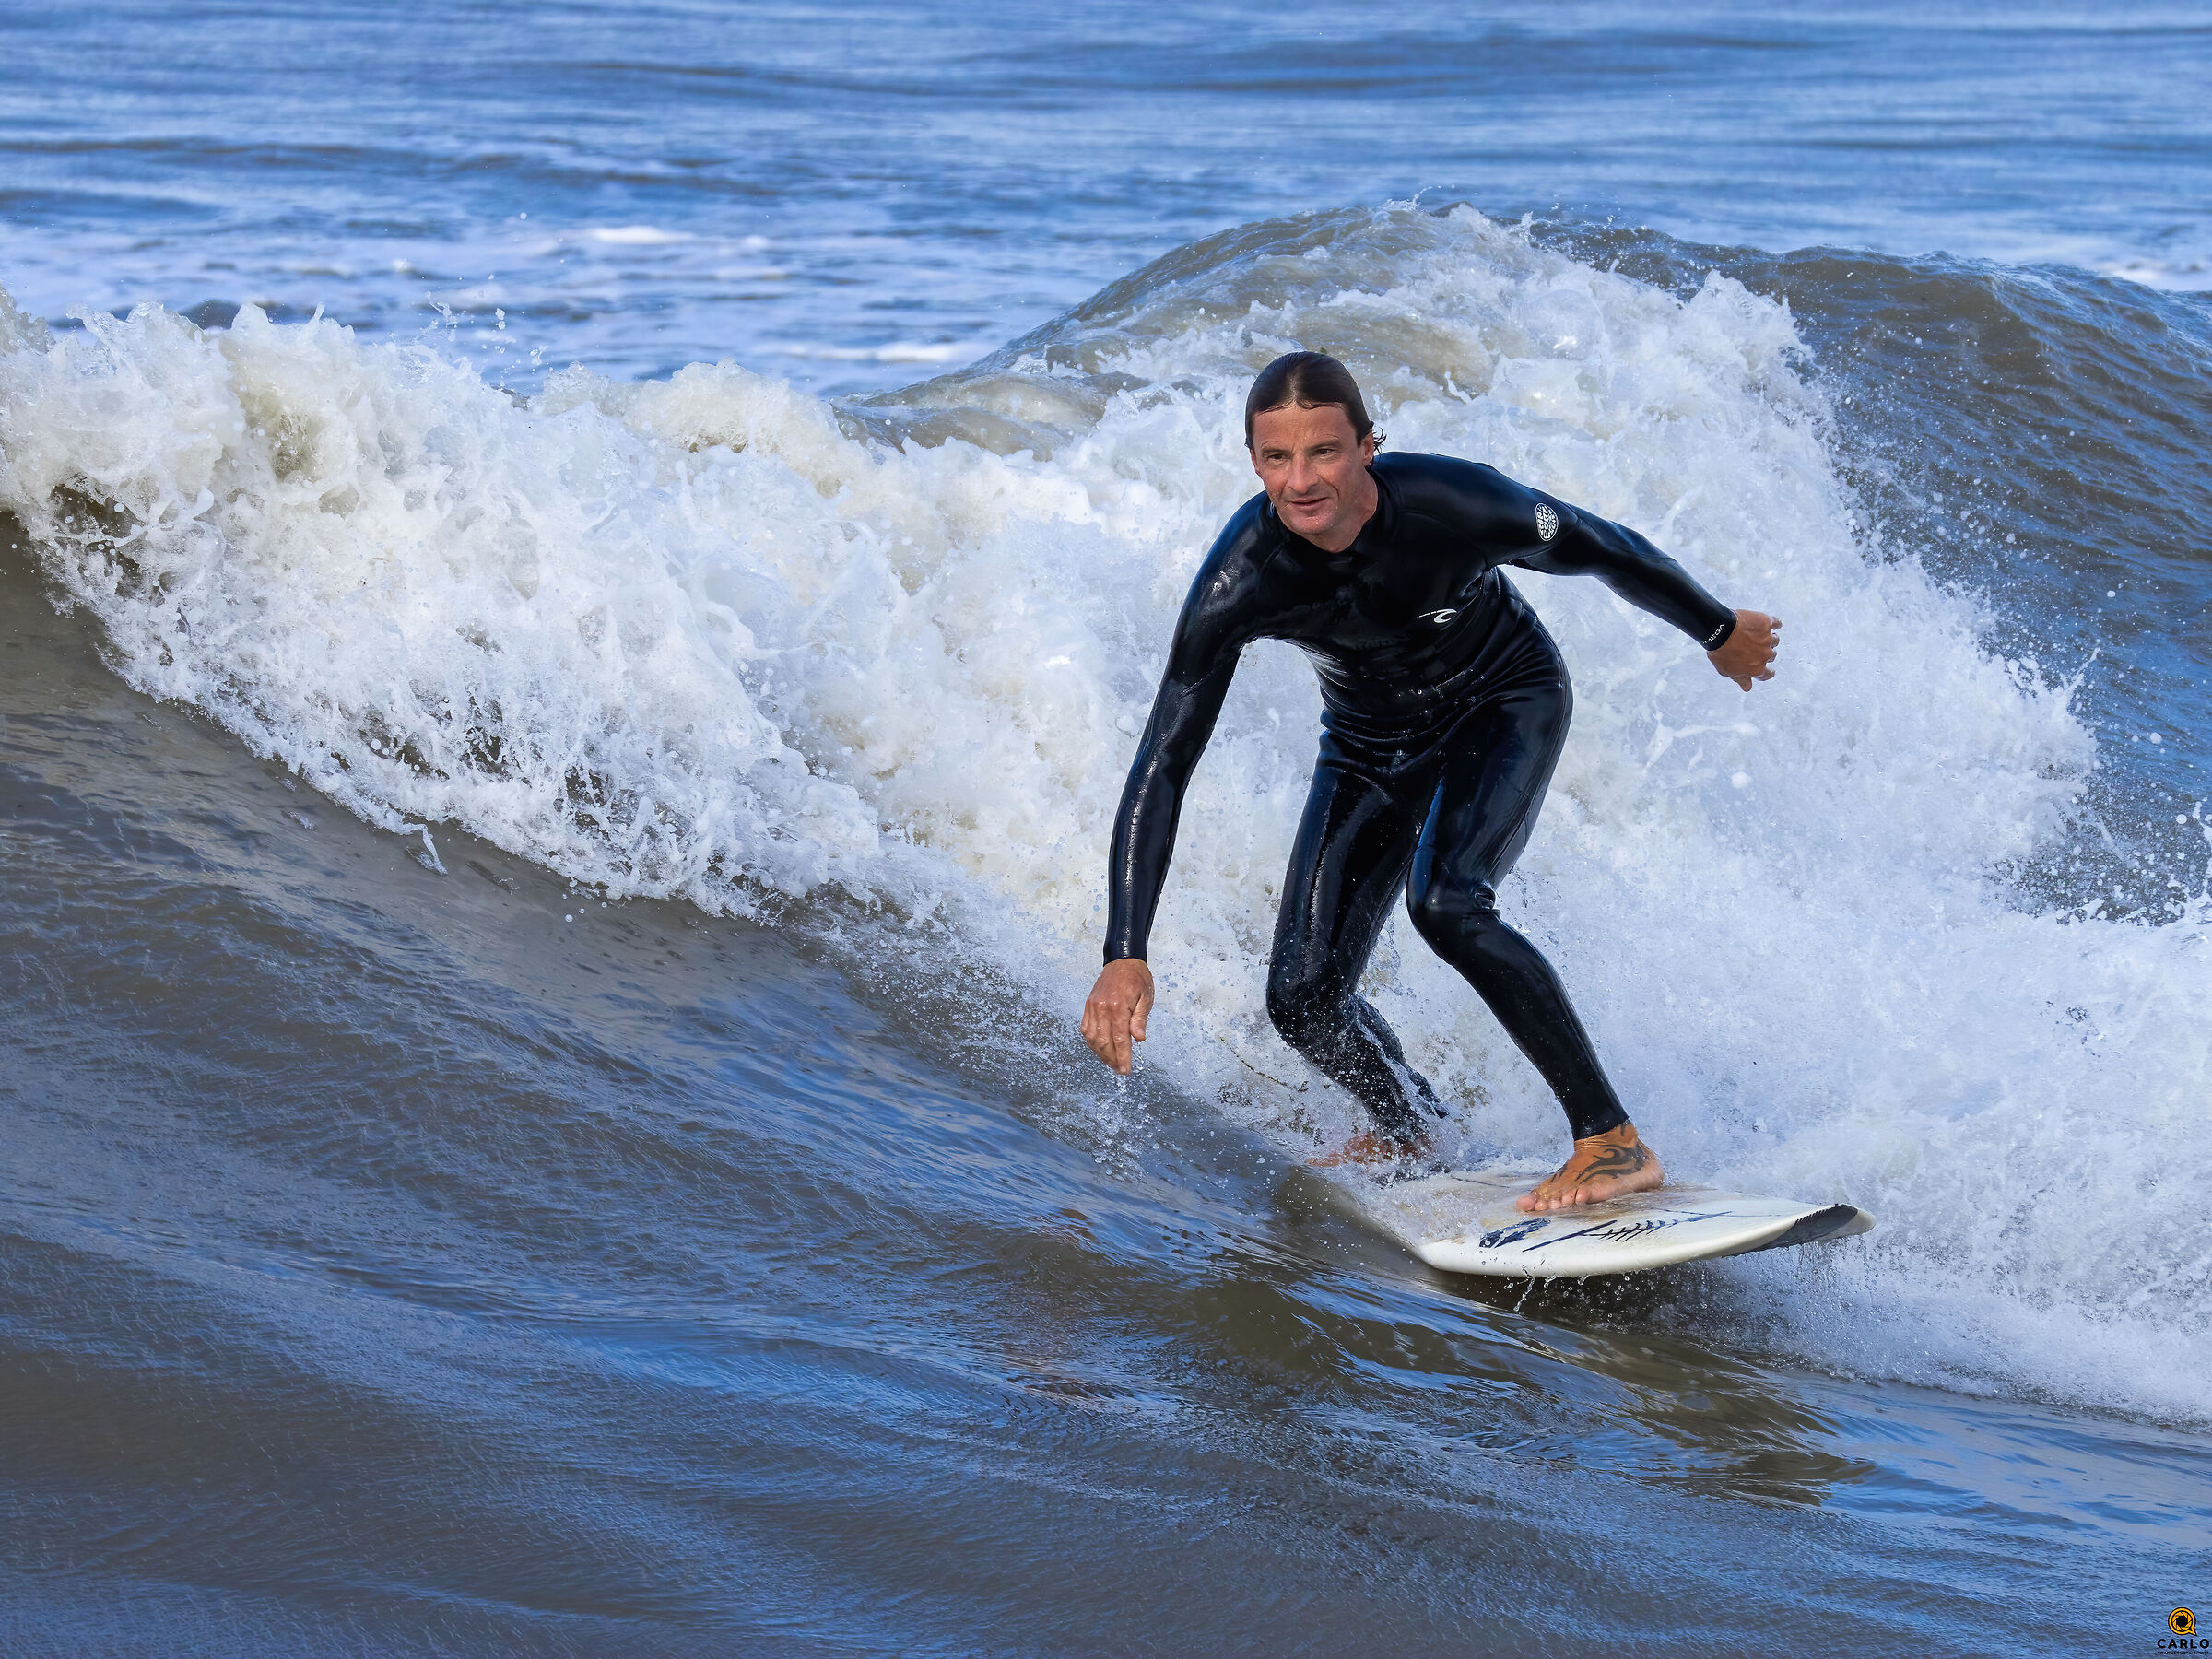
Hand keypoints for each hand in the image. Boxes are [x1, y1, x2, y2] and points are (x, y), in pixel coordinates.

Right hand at [1081, 958, 1154, 1074]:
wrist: (1123, 960)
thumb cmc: (1138, 979)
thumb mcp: (1146, 998)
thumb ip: (1140, 1019)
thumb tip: (1138, 1039)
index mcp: (1119, 1006)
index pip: (1120, 1039)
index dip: (1123, 1057)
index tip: (1126, 1070)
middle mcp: (1102, 1007)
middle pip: (1104, 1041)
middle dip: (1112, 1059)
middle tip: (1120, 1069)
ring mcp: (1093, 1006)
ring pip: (1092, 1038)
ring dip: (1100, 1053)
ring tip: (1111, 1062)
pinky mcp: (1088, 1005)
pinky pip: (1085, 1029)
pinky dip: (1091, 1042)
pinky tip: (1100, 1049)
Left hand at [1709, 609, 1779, 689]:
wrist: (1719, 630)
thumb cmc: (1721, 651)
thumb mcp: (1726, 670)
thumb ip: (1740, 679)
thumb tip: (1747, 688)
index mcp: (1756, 668)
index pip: (1768, 674)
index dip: (1766, 672)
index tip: (1764, 669)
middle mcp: (1765, 654)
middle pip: (1771, 655)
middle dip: (1763, 652)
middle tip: (1751, 647)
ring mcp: (1767, 638)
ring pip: (1774, 640)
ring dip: (1767, 638)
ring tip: (1755, 634)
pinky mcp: (1767, 623)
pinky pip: (1776, 623)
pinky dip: (1774, 623)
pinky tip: (1769, 623)